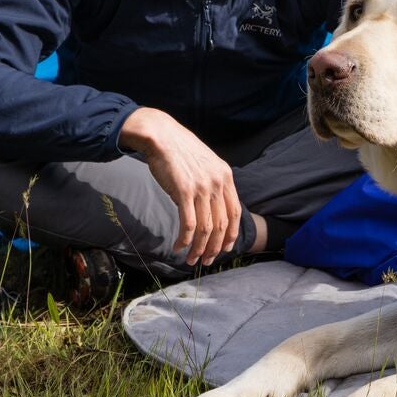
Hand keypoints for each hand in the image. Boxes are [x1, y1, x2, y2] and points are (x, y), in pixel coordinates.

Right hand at [121, 108, 241, 264]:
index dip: (231, 234)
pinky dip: (185, 240)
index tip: (225, 248)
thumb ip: (213, 184)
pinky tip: (179, 246)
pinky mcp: (184, 191)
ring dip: (199, 249)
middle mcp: (217, 183)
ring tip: (191, 259)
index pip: (235, 213)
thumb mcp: (206, 164)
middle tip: (206, 261)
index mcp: (225, 176)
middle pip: (221, 225)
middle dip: (215, 248)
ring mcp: (202, 187)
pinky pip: (188, 224)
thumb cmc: (180, 151)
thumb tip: (212, 209)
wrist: (161, 136)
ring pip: (206, 228)